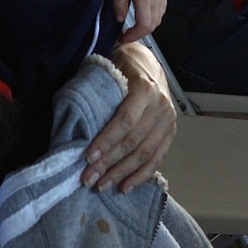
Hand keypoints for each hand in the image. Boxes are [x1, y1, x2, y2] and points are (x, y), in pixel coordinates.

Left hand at [81, 40, 176, 194]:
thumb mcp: (110, 68)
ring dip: (122, 173)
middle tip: (88, 177)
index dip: (107, 140)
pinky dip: (141, 176)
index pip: (125, 121)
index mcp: (145, 88)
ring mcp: (168, 121)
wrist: (148, 61)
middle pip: (133, 141)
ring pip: (145, 154)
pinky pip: (157, 159)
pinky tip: (125, 186)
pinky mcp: (170, 133)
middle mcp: (160, 106)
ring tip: (102, 185)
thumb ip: (100, 91)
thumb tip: (77, 120)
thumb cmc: (123, 65)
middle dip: (109, 162)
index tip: (88, 156)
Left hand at [112, 0, 166, 41]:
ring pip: (158, 19)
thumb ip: (119, 3)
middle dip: (140, 33)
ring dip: (147, 26)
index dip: (134, 36)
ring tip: (134, 27)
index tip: (124, 38)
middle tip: (127, 34)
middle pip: (153, 25)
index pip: (144, 26)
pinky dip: (153, 18)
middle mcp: (157, 0)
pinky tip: (144, 15)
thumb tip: (119, 19)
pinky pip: (161, 11)